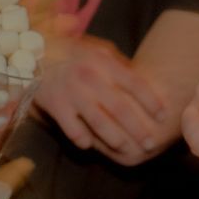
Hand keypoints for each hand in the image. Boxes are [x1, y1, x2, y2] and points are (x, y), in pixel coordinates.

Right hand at [33, 35, 169, 163]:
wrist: (35, 53)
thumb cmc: (73, 54)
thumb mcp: (98, 50)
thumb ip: (119, 64)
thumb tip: (146, 81)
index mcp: (104, 61)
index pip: (135, 83)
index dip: (152, 101)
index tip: (163, 116)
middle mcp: (90, 77)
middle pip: (120, 108)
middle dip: (138, 128)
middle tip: (151, 143)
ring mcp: (72, 92)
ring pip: (99, 121)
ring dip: (115, 138)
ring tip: (126, 148)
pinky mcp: (55, 105)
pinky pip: (73, 129)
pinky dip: (82, 139)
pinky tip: (89, 145)